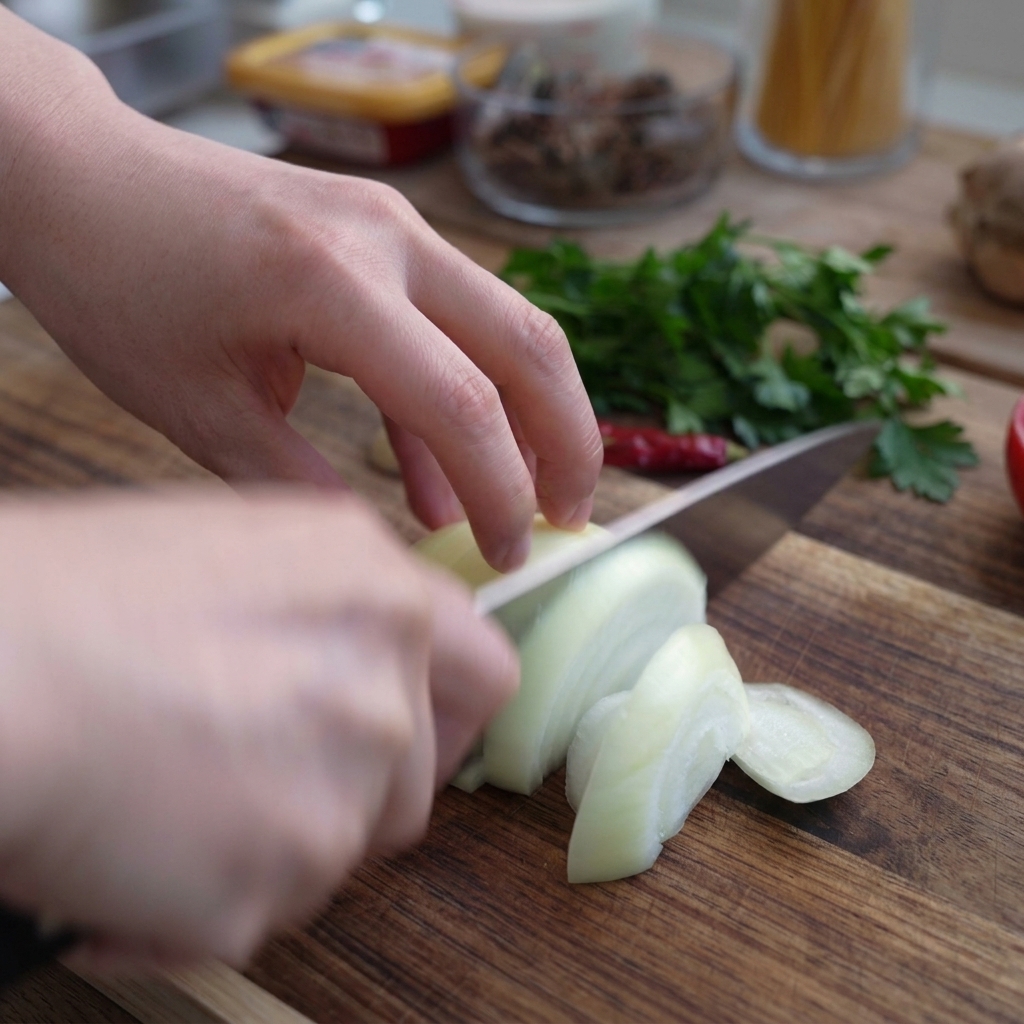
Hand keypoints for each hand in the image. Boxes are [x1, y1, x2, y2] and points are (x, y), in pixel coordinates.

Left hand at [0, 11, 603, 572]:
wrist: (83, 176)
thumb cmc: (117, 281)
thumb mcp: (196, 407)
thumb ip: (295, 482)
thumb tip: (377, 548)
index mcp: (333, 284)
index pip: (462, 403)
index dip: (502, 491)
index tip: (510, 555)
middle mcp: (386, 243)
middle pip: (528, 346)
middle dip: (567, 441)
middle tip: (569, 517)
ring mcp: (392, 230)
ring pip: (506, 327)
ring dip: (530, 415)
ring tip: (527, 498)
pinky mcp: (381, 237)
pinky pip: (450, 323)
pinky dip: (459, 397)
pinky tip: (437, 476)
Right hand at [0, 489, 516, 968]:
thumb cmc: (78, 595)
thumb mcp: (239, 547)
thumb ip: (334, 601)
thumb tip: (362, 648)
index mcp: (379, 596)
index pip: (484, 677)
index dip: (449, 713)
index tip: (418, 734)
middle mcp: (383, 690)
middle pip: (413, 782)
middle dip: (350, 790)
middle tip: (260, 777)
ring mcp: (338, 794)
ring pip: (339, 853)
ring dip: (272, 843)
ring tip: (172, 801)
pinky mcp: (272, 887)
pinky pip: (259, 915)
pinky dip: (198, 902)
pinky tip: (128, 854)